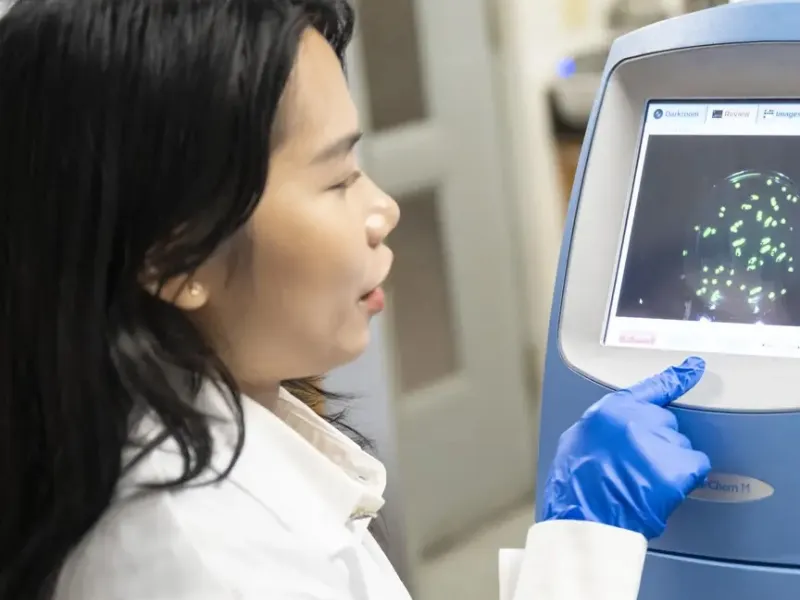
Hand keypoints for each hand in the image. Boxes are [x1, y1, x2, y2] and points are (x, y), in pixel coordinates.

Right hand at [541, 357, 710, 539]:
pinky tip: (665, 489)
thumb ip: (604, 427)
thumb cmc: (575, 486)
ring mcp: (662, 441)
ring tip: (644, 483)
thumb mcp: (578, 441)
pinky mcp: (680, 465)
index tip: (695, 366)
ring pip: (680, 446)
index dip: (677, 377)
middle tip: (639, 468)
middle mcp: (640, 418)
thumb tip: (615, 430)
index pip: (653, 387)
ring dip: (669, 463)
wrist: (586, 516)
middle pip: (666, 423)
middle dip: (658, 443)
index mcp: (612, 409)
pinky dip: (687, 478)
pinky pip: (696, 466)